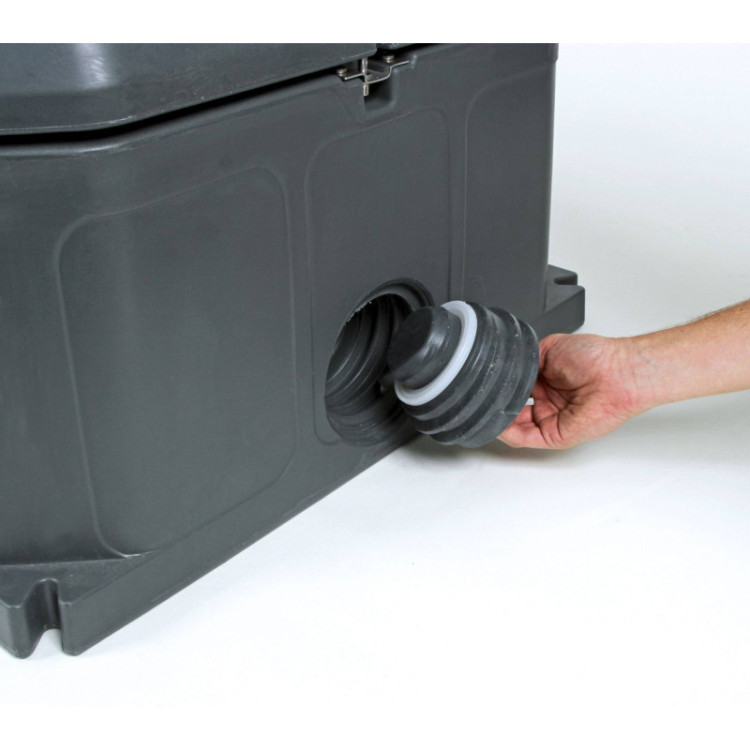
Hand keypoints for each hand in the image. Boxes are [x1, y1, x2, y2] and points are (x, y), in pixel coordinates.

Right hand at [498, 333, 646, 449]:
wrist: (616, 371)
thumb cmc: (595, 357)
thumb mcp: (548, 348)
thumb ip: (523, 361)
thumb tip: (503, 370)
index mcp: (544, 379)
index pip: (513, 389)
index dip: (498, 389)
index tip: (484, 386)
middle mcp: (547, 400)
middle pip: (511, 410)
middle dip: (496, 406)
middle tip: (482, 399)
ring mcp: (551, 418)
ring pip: (515, 427)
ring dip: (499, 421)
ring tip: (486, 411)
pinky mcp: (556, 434)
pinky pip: (526, 438)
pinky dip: (509, 433)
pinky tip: (499, 424)